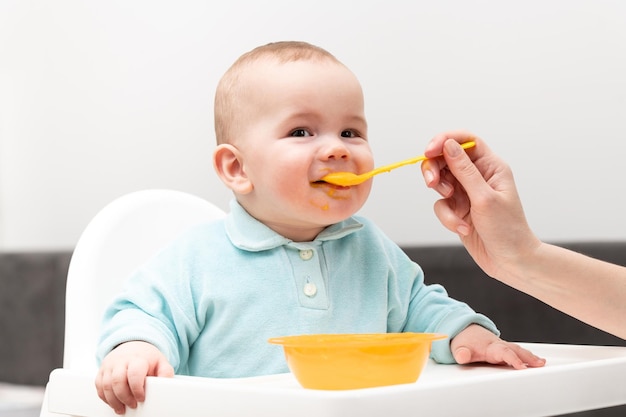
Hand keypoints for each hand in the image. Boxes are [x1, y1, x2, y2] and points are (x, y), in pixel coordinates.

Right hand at [95, 341, 173, 414]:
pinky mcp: (101, 371)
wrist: (133, 346)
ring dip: (113, 400)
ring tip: (122, 408)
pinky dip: (105, 397)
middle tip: (132, 405)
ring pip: (106, 385)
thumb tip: (167, 382)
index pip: (134, 374)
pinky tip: (114, 402)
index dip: (137, 389)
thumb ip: (165, 372)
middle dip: (124, 397)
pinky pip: (99, 387)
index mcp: (137, 359)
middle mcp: (121, 361)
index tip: (141, 398)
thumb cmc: (146, 357)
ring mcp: (109, 366)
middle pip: (117, 381)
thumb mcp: (160, 362)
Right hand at [420, 131, 540, 278]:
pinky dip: (447, 217)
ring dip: (441, 196)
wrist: (511, 262)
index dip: (445, 140)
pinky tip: (463, 228)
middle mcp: (478, 175)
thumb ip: (464, 170)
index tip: (428, 151)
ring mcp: (466, 192)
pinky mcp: (458, 209)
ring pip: (440, 181)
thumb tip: (448, 145)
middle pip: (446, 158)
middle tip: (431, 183)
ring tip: (453, 208)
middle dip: (435, 170)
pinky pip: (441, 205)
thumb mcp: (484, 198)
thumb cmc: (507, 230)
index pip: (466, 141)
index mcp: (491, 166)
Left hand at [451, 324, 545, 368]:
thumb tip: (462, 356)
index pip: (503, 352)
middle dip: (528, 357)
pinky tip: (535, 362)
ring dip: (530, 356)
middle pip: (515, 350)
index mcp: (490, 347)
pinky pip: (517, 352)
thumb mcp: (458, 348)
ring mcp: (502, 347)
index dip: (513, 359)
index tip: (521, 366)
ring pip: (518, 350)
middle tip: (540, 364)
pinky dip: (526, 356)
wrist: (463, 330)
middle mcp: (498, 345)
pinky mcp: (503, 350)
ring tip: (541, 363)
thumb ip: (461, 353)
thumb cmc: (464, 342)